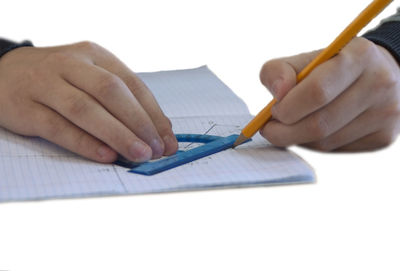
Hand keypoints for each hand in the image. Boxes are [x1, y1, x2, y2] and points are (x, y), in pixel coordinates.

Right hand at [0, 41, 177, 161]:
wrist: (3, 73)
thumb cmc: (59, 80)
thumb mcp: (90, 77)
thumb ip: (121, 100)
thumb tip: (157, 131)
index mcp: (94, 54)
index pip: (131, 83)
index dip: (153, 113)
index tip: (168, 138)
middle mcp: (71, 64)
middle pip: (111, 92)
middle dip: (139, 123)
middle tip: (157, 149)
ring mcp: (45, 84)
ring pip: (86, 109)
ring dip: (117, 134)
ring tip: (140, 155)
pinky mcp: (26, 108)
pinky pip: (58, 127)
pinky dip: (85, 143)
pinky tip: (106, 155)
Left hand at [259, 37, 399, 151]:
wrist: (377, 75)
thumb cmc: (330, 68)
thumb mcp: (304, 59)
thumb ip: (278, 70)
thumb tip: (277, 95)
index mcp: (359, 56)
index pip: (317, 92)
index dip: (288, 107)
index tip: (272, 110)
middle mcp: (379, 84)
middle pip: (320, 124)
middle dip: (285, 132)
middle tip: (270, 129)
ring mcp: (385, 114)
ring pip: (326, 142)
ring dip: (298, 139)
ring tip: (290, 127)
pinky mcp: (384, 137)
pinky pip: (336, 149)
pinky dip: (314, 144)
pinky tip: (311, 131)